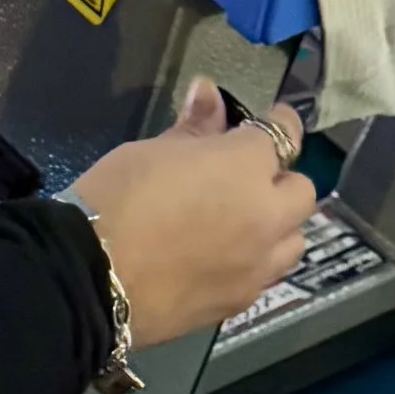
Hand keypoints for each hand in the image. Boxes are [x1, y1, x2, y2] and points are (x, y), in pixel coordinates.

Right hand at [71, 82, 313, 348]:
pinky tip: (223, 259)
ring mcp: (257, 264)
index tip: (268, 120)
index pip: (283, 134)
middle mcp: (265, 215)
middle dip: (280, 180)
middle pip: (302, 191)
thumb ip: (193, 126)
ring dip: (278, 226)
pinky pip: (266, 276)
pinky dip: (255, 262)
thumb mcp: (150, 151)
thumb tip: (208, 93)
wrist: (92, 279)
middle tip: (247, 178)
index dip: (278, 123)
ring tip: (243, 223)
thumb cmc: (116, 200)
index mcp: (244, 167)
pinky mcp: (239, 301)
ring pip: (294, 240)